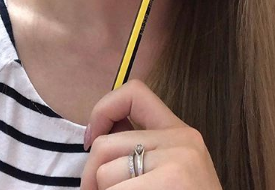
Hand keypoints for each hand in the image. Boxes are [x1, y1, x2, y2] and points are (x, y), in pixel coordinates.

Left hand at [80, 79, 222, 188]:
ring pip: (105, 174)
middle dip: (91, 176)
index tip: (91, 140)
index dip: (103, 109)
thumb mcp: (170, 172)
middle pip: (106, 144)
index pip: (134, 93)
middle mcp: (182, 140)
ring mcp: (179, 162)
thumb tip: (95, 137)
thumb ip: (141, 150)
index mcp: (180, 132)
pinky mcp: (173, 181)